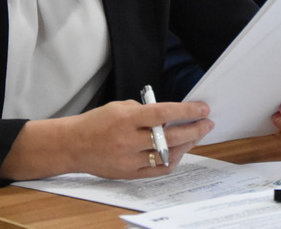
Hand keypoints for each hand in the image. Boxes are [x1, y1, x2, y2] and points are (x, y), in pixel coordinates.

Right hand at [0, 99, 212, 180]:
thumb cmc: (97, 122)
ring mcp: (129, 160)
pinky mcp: (129, 174)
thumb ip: (144, 110)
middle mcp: (128, 141)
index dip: (186, 110)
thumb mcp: (119, 107)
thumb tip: (171, 113)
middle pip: (169, 137)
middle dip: (194, 130)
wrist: (73, 145)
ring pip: (167, 156)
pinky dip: (173, 160)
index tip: (202, 108)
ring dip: (186, 145)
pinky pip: (159, 170)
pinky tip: (180, 151)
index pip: (162, 113)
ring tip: (196, 135)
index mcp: (125, 119)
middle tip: (207, 123)